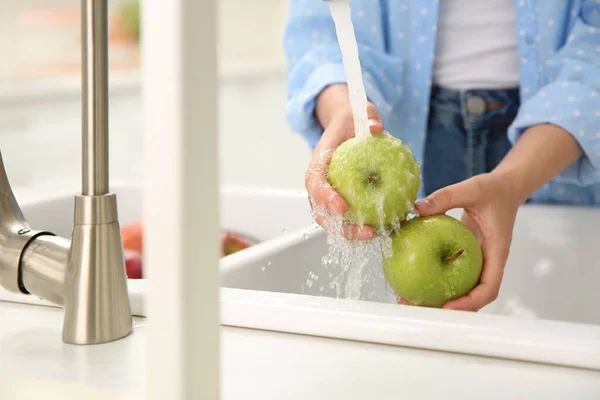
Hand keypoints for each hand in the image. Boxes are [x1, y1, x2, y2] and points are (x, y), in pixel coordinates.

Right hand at [306, 86, 382, 239]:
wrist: (349, 124)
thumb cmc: (353, 120)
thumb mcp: (362, 113)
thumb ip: (369, 118)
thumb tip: (376, 129)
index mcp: (320, 159)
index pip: (314, 180)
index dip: (324, 196)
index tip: (341, 207)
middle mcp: (321, 179)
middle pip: (320, 208)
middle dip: (338, 224)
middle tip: (363, 230)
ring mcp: (330, 191)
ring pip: (332, 218)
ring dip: (349, 230)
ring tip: (373, 234)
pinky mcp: (343, 197)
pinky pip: (347, 216)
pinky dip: (360, 225)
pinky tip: (380, 228)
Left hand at [398, 172, 519, 310]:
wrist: (504, 188)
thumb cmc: (494, 189)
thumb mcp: (472, 189)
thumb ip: (446, 197)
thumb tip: (417, 208)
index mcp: (496, 252)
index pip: (489, 287)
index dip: (470, 302)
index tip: (448, 307)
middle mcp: (487, 262)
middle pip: (471, 295)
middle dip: (447, 307)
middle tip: (417, 308)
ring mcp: (476, 261)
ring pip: (459, 287)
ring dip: (437, 296)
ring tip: (408, 300)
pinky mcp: (465, 255)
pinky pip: (450, 271)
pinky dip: (433, 276)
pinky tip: (410, 275)